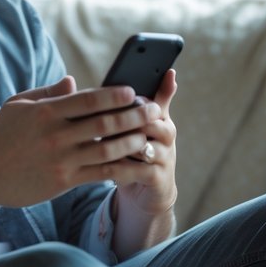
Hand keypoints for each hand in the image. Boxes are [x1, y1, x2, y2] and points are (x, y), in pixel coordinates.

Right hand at [0, 75, 165, 209]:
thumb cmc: (0, 136)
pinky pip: (100, 173)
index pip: (89, 99)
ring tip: (149, 135)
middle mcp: (56, 135)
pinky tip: (134, 163)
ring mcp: (62, 159)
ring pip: (108, 149)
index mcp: (46, 112)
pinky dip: (121, 168)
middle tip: (154, 110)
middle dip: (134, 116)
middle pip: (105, 123)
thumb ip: (47, 94)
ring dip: (133, 141)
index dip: (115, 95)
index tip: (134, 92)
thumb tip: (73, 82)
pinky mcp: (64, 181)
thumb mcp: (17, 105)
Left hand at [114, 69, 178, 244]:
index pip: (153, 98)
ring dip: (121, 143)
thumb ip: (128, 100)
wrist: (145, 190)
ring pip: (144, 145)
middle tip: (100, 116)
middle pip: (149, 119)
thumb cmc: (133, 151)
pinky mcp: (159, 178)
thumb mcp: (132, 124)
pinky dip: (121, 168)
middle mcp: (166, 133)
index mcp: (159, 115)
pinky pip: (140, 171)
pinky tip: (103, 166)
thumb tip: (120, 76)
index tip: (122, 93)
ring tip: (99, 142)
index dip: (138, 96)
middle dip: (126, 118)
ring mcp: (165, 156)